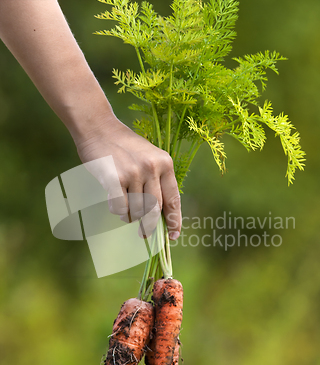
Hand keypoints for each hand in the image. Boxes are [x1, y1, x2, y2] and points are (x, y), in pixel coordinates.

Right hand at [74, 112, 181, 239]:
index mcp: (165, 163)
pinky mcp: (114, 178)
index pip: (173, 199)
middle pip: (154, 209)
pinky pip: (120, 207)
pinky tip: (116, 205)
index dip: (175, 220)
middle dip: (150, 226)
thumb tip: (160, 214)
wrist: (99, 128)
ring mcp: (133, 173)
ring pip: (136, 210)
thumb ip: (157, 180)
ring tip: (125, 210)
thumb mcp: (149, 157)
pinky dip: (118, 212)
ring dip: (131, 216)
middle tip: (145, 234)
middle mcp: (151, 168)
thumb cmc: (124, 146)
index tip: (174, 236)